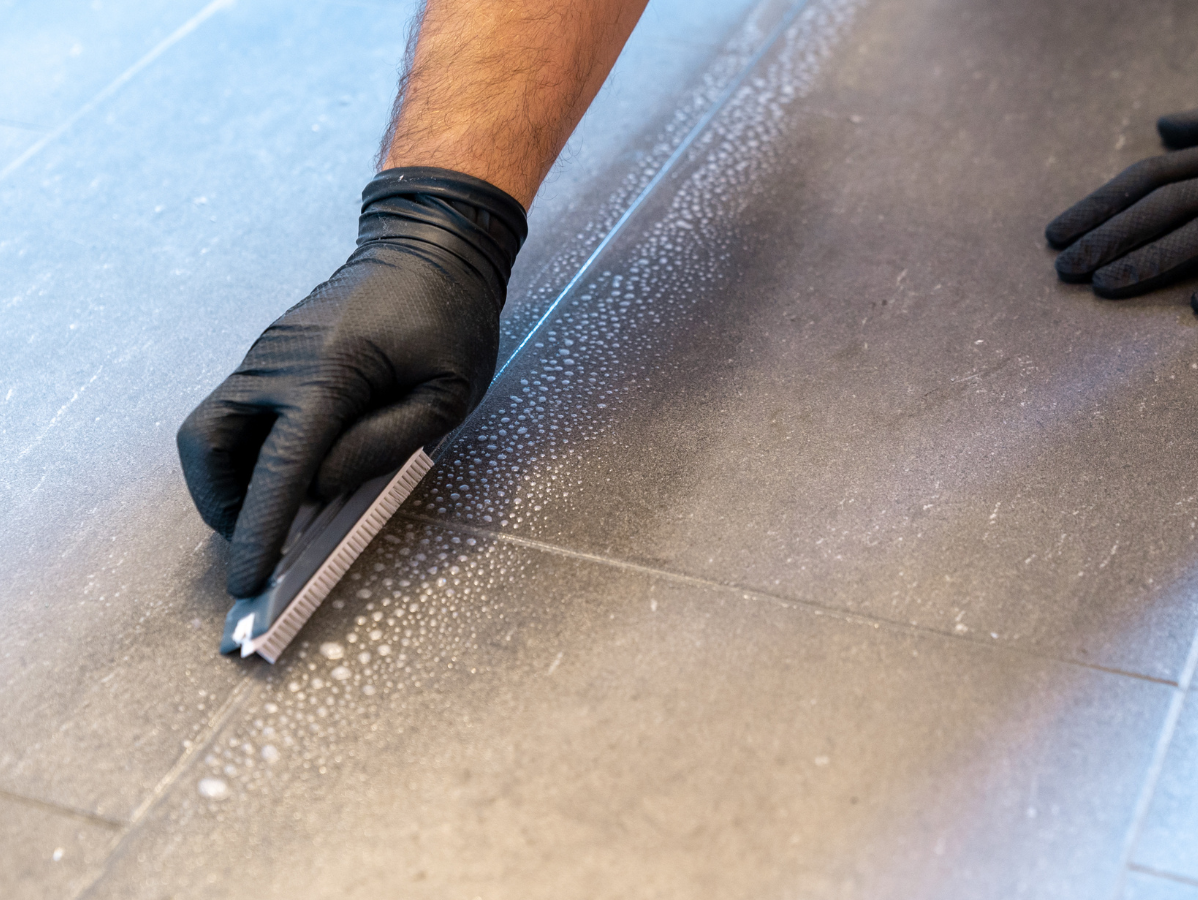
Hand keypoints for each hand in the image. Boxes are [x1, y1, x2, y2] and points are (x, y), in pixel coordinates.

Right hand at [177, 167, 525, 596]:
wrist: (430, 244)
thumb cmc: (452, 318)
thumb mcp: (447, 393)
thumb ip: (386, 444)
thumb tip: (320, 486)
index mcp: (328, 372)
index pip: (280, 466)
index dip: (259, 527)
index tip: (247, 579)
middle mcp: (278, 362)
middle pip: (207, 445)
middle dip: (221, 505)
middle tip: (257, 542)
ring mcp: (266, 353)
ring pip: (210, 429)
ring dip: (226, 480)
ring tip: (270, 512)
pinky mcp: (270, 352)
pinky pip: (236, 411)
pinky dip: (245, 452)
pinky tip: (285, 471)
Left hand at [1047, 109, 1197, 297]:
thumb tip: (1163, 124)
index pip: (1145, 177)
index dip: (1097, 204)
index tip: (1053, 235)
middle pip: (1162, 203)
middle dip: (1111, 235)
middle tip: (1064, 268)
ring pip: (1197, 235)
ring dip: (1150, 260)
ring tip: (1104, 285)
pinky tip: (1194, 305)